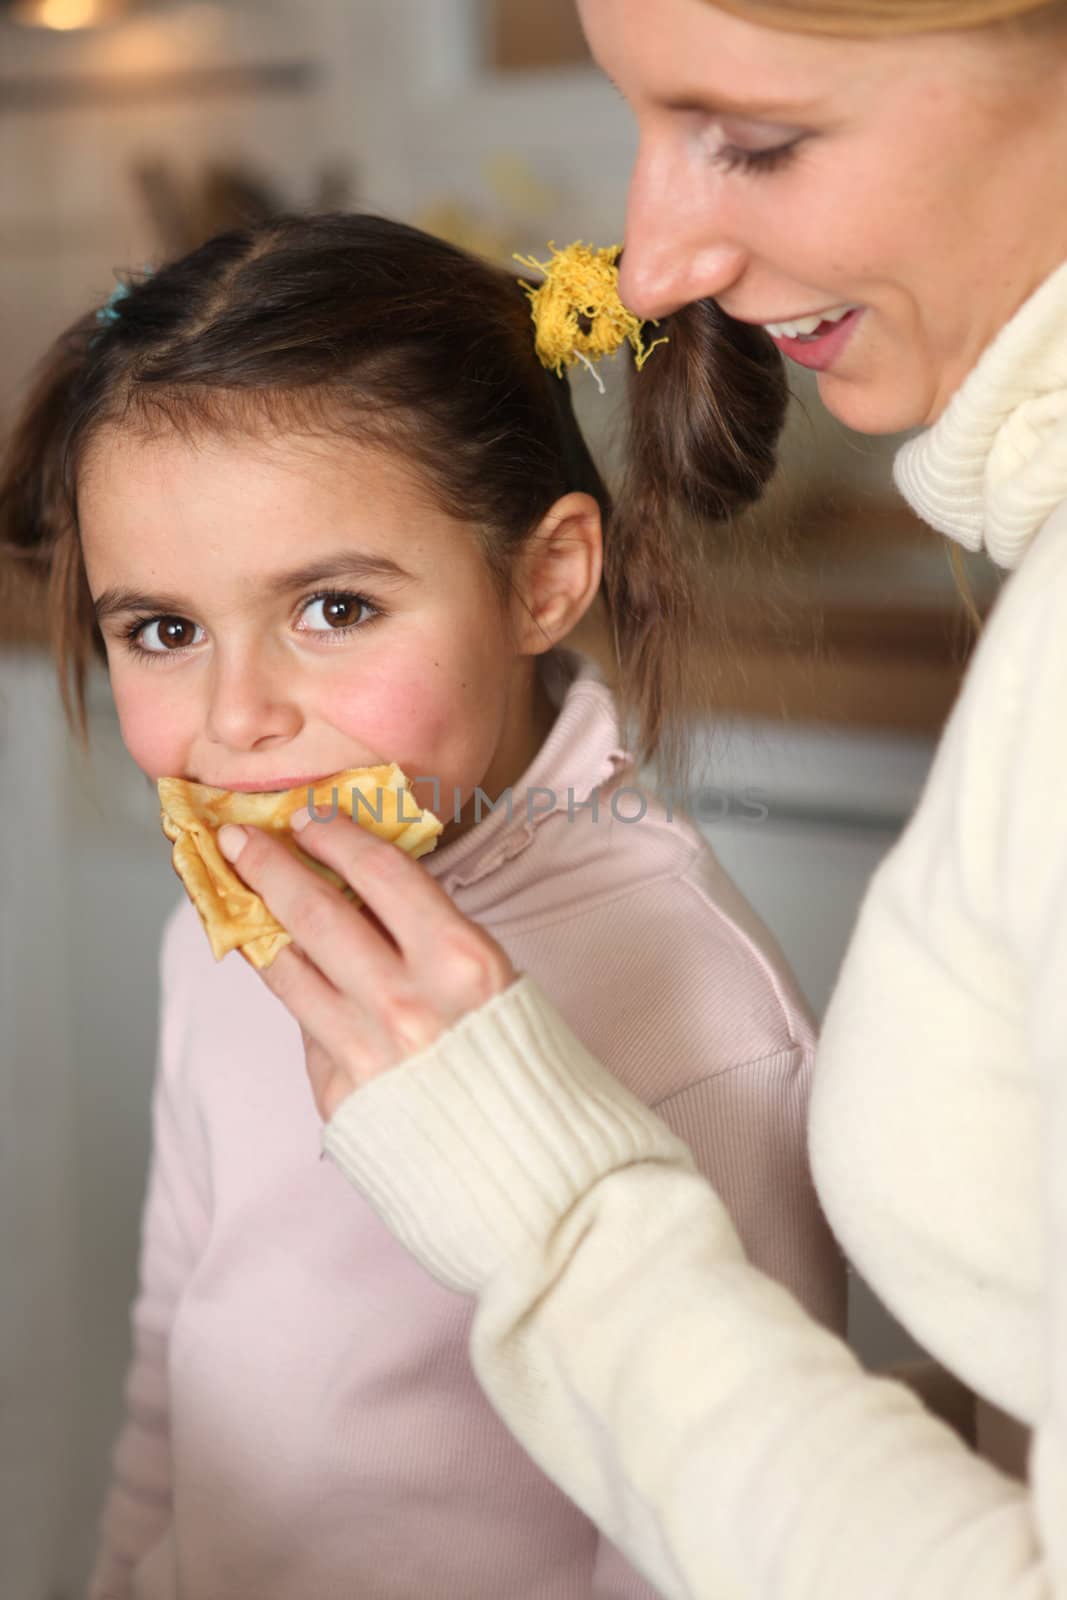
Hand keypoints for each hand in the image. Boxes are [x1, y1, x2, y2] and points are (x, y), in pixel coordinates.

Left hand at [216, 813, 515, 1120]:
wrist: (532, 1169)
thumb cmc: (525, 1064)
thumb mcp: (492, 978)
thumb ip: (424, 937)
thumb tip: (356, 895)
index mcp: (460, 961)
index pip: (381, 873)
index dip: (336, 835)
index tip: (307, 815)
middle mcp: (405, 1003)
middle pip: (316, 912)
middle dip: (268, 865)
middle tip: (239, 837)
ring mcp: (364, 1053)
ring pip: (288, 969)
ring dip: (256, 924)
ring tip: (236, 895)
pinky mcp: (338, 1097)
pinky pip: (307, 1030)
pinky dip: (300, 998)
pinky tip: (291, 975)